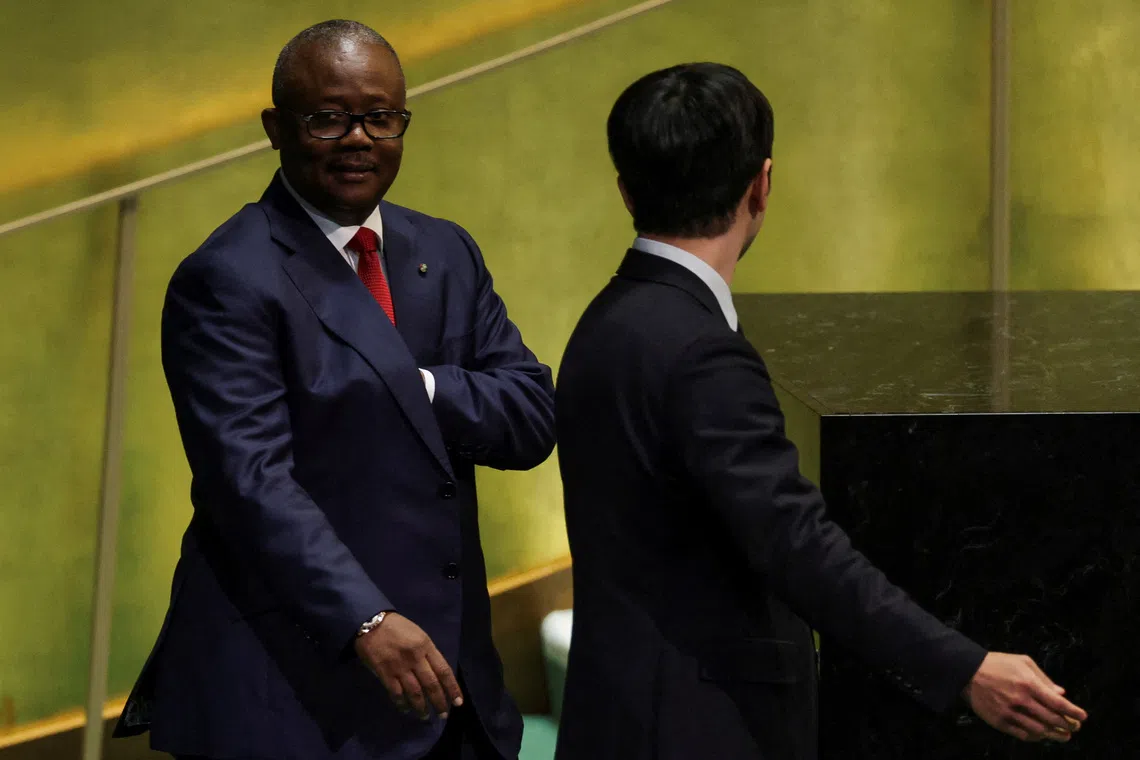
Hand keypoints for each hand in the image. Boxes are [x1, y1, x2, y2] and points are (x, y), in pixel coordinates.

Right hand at [354, 612, 463, 719]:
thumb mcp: (419, 635)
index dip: (452, 688)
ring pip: (415, 692)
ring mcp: (399, 666)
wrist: (371, 622)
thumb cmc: (397, 627)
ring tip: (425, 716)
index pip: (444, 671)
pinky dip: (402, 704)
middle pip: (431, 685)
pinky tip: (406, 709)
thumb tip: (436, 675)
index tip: (458, 702)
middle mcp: (415, 658)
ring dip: (422, 707)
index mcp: (426, 646)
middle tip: (443, 715)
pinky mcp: (385, 673)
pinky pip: (396, 693)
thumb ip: (428, 653)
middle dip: (439, 702)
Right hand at [963, 652, 1086, 741]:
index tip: (1083, 717)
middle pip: (1052, 719)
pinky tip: (1042, 735)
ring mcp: (1009, 712)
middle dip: (1068, 725)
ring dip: (1055, 735)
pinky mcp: (999, 721)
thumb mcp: (1022, 662)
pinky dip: (1036, 737)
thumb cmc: (998, 664)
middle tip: (1074, 728)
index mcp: (1028, 683)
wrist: (967, 671)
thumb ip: (1043, 678)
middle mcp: (1021, 700)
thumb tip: (1061, 693)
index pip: (1058, 703)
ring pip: (1039, 731)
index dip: (1074, 711)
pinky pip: (1022, 735)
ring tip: (1063, 736)